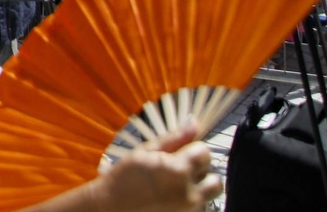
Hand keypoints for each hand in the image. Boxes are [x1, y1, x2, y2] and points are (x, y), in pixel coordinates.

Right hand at [93, 122, 220, 210]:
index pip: (205, 154)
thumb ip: (174, 139)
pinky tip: (169, 198)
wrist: (111, 208)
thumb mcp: (145, 151)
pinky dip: (189, 202)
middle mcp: (189, 194)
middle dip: (202, 174)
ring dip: (196, 189)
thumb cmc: (123, 178)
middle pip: (216, 181)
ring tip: (173, 186)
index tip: (181, 152)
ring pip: (207, 197)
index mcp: (178, 171)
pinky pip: (198, 208)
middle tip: (181, 170)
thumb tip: (194, 122)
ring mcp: (189, 211)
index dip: (194, 150)